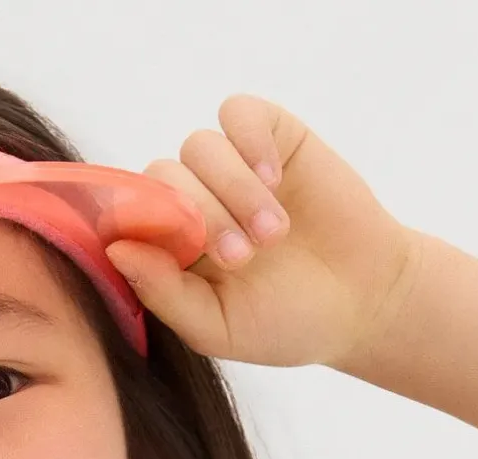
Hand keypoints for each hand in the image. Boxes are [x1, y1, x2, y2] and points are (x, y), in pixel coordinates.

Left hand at [106, 95, 424, 371]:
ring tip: (274, 235)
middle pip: (162, 178)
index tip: (187, 258)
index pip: (127, 216)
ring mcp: (228, 167)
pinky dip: (251, 142)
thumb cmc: (285, 322)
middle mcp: (191, 201)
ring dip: (235, 192)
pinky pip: (238, 113)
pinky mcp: (269, 136)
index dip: (148, 228)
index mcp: (168, 249)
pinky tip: (276, 181)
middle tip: (243, 259)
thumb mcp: (217, 327)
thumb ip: (163, 293)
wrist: (363, 302)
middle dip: (202, 218)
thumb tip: (115, 249)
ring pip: (199, 148)